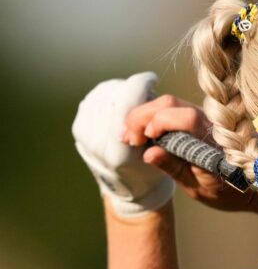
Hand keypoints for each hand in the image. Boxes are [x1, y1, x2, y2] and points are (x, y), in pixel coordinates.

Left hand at [72, 72, 174, 217]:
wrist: (128, 189)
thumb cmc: (154, 170)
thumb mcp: (166, 155)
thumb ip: (164, 129)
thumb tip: (156, 96)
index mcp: (119, 152)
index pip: (125, 103)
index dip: (140, 84)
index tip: (153, 80)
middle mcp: (98, 145)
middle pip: (113, 96)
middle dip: (131, 87)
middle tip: (146, 89)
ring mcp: (85, 137)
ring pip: (101, 95)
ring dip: (120, 89)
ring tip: (134, 94)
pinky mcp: (79, 131)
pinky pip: (92, 99)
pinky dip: (107, 94)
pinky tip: (120, 97)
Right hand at [121, 92, 257, 213]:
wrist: (250, 187)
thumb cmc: (225, 191)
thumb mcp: (197, 186)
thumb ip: (174, 167)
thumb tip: (149, 153)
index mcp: (213, 140)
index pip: (185, 118)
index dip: (159, 123)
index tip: (139, 141)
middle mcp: (210, 122)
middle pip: (170, 103)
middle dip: (142, 116)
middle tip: (128, 138)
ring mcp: (204, 117)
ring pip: (169, 103)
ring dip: (145, 115)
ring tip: (130, 137)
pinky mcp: (198, 119)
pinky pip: (172, 109)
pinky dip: (152, 117)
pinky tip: (141, 132)